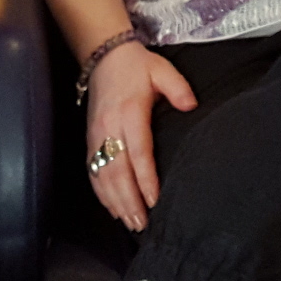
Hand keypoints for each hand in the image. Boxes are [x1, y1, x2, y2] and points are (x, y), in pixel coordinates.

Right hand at [86, 42, 196, 231]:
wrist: (104, 57)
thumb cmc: (137, 66)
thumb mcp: (163, 70)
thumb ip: (179, 88)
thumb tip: (192, 106)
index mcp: (129, 112)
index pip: (138, 152)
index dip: (145, 179)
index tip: (155, 200)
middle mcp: (109, 127)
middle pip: (117, 171)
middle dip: (129, 200)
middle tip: (142, 224)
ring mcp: (96, 136)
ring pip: (102, 176)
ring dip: (115, 202)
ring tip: (130, 223)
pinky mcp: (89, 139)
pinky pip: (93, 172)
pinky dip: (101, 193)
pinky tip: (112, 208)